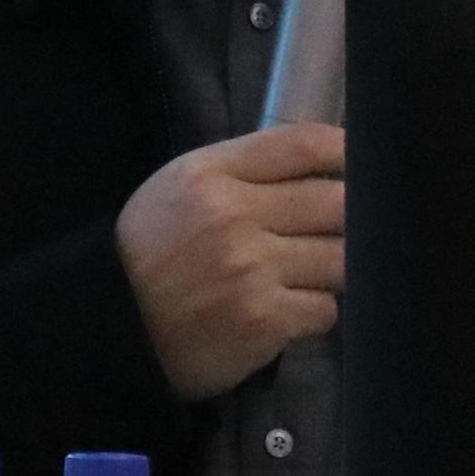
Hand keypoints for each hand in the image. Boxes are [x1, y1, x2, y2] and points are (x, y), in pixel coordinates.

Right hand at [114, 123, 344, 402]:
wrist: (111, 330)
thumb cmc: (152, 253)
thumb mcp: (179, 189)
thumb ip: (242, 171)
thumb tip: (322, 169)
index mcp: (211, 175)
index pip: (302, 145)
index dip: (348, 151)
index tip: (363, 164)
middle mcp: (233, 216)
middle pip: (337, 202)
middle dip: (353, 218)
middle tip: (343, 231)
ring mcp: (251, 270)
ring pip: (341, 259)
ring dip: (333, 269)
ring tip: (307, 276)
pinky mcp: (264, 322)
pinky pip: (325, 310)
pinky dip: (314, 313)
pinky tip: (286, 312)